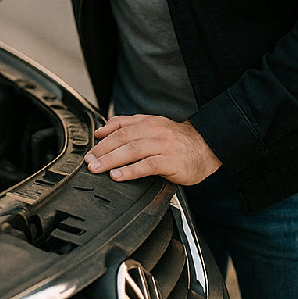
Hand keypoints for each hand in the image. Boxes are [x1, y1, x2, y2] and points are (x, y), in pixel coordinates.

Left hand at [84, 114, 220, 185]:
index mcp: (148, 122)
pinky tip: (118, 176)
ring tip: (98, 168)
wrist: (208, 147)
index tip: (91, 147)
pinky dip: (130, 171)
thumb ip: (130, 126)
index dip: (104, 135)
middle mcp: (154, 130)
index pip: (121, 126)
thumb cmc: (178, 141)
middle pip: (123, 138)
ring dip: (111, 160)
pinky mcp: (170, 161)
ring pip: (132, 150)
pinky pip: (147, 166)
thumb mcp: (155, 127)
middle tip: (89, 161)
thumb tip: (103, 130)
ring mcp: (162, 145)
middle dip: (103, 150)